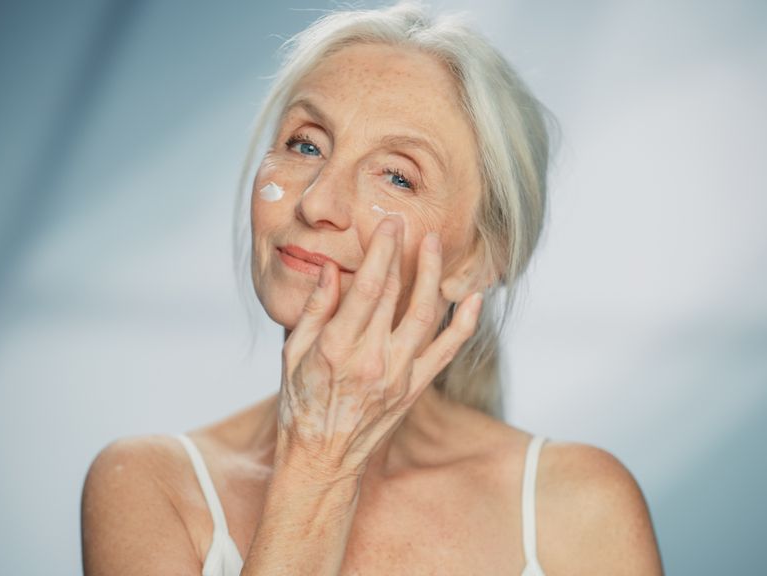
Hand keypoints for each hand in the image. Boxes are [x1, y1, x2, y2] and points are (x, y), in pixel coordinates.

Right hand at [276, 217, 482, 482]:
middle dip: (405, 254)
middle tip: (408, 224)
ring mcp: (398, 376)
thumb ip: (316, 309)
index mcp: (337, 348)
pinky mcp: (414, 388)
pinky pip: (446, 351)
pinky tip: (473, 298)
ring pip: (427, 316)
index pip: (368, 288)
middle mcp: (372, 360)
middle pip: (398, 295)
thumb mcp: (293, 353)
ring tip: (436, 245)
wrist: (322, 458)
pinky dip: (464, 324)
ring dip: (434, 277)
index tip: (389, 224)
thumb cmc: (301, 403)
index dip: (383, 251)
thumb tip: (332, 269)